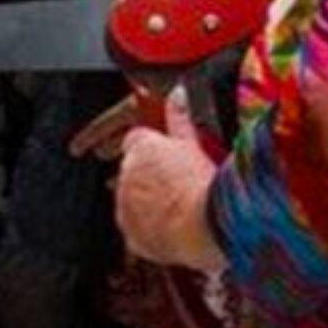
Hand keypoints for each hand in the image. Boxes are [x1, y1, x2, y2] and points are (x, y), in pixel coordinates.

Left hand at [114, 89, 224, 272]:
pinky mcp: (131, 236)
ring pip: (134, 202)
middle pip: (135, 173)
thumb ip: (180, 116)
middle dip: (152, 177)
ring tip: (181, 208)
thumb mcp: (194, 142)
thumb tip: (178, 91)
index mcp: (140, 147)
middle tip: (180, 184)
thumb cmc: (202, 183)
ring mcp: (126, 207)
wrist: (202, 226)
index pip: (137, 140)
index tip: (169, 158)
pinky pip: (137, 230)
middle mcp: (125, 176)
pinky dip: (150, 229)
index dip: (155, 150)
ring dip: (149, 203)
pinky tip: (173, 227)